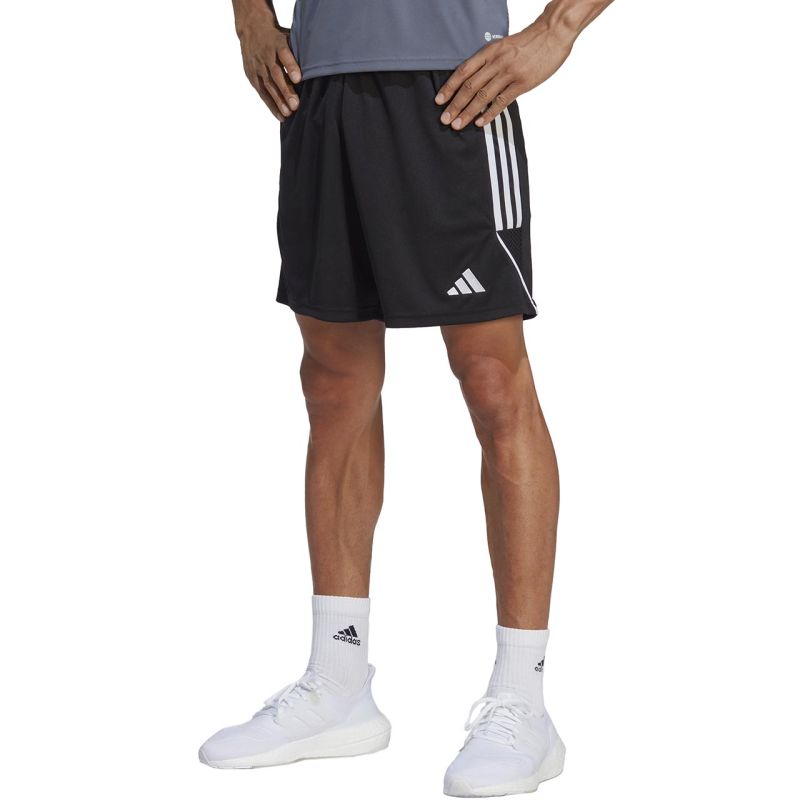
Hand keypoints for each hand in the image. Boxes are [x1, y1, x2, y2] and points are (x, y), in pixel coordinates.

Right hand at [236, 6, 300, 121]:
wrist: (251, 28)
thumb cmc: (277, 36)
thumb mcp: (288, 36)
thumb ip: (300, 50)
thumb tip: (320, 62)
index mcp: (277, 43)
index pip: (284, 53)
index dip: (291, 66)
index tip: (298, 79)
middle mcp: (266, 55)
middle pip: (276, 74)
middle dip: (285, 90)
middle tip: (295, 105)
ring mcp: (257, 66)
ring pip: (268, 85)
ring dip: (278, 101)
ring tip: (288, 113)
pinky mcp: (252, 75)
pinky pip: (262, 92)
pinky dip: (271, 105)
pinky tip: (280, 116)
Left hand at [435, 23, 573, 129]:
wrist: (553, 33)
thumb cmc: (528, 42)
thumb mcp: (503, 46)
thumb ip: (489, 62)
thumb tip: (473, 80)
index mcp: (489, 52)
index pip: (463, 71)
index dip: (449, 87)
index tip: (439, 101)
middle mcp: (496, 63)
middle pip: (469, 87)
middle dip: (455, 105)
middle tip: (444, 120)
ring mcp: (509, 73)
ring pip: (483, 97)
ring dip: (468, 113)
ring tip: (457, 125)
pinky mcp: (522, 83)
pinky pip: (502, 101)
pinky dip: (489, 114)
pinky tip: (480, 123)